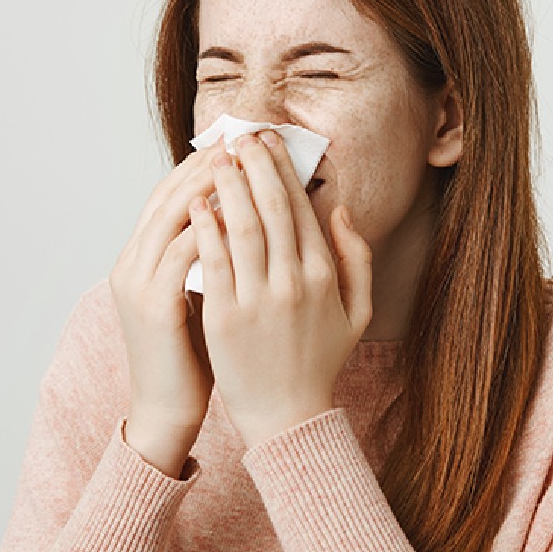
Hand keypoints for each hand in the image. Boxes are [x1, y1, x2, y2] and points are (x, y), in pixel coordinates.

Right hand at [108, 142, 221, 474]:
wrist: (168, 410)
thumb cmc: (192, 354)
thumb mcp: (199, 293)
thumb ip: (212, 255)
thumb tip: (246, 216)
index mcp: (141, 258)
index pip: (169, 196)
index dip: (201, 167)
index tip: (239, 146)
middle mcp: (132, 263)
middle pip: (167, 196)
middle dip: (206, 165)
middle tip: (242, 140)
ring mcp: (138, 283)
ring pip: (172, 216)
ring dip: (208, 186)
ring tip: (242, 163)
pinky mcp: (153, 306)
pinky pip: (182, 253)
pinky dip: (211, 228)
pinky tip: (241, 213)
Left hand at [188, 129, 372, 448]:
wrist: (288, 415)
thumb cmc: (319, 362)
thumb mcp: (357, 312)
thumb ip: (356, 259)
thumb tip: (341, 211)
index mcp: (323, 276)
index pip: (301, 208)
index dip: (282, 170)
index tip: (268, 142)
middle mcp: (293, 281)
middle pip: (272, 208)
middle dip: (256, 165)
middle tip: (241, 136)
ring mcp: (258, 298)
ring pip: (242, 227)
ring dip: (229, 186)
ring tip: (218, 158)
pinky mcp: (226, 317)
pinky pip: (214, 261)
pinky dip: (205, 228)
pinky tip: (196, 203)